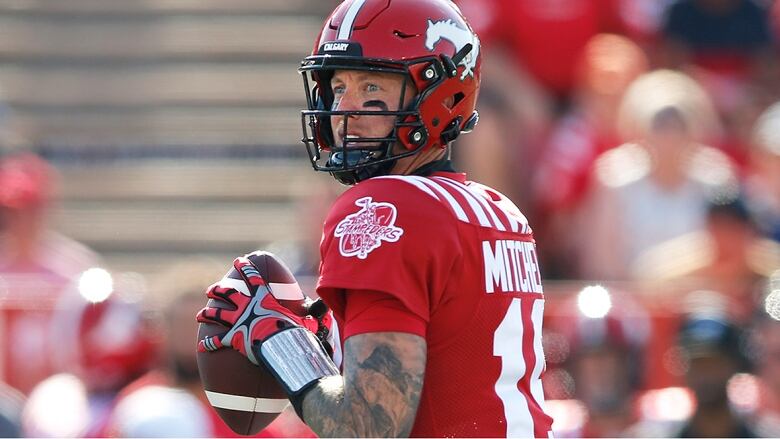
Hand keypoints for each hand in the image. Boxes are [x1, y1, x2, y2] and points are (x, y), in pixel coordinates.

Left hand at [196, 255, 321, 364]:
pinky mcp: (232, 338)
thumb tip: (323, 314)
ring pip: (217, 314)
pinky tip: (201, 346)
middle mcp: (246, 306)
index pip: (252, 278)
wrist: (279, 344)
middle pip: (228, 293)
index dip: (245, 268)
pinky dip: (208, 344)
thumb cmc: (292, 331)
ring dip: (208, 314)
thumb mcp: (304, 321)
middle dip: (219, 290)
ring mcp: (237, 321)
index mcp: (262, 298)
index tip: (239, 261)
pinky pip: (217, 342)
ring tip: (201, 314)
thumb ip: (310, 317)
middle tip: (212, 289)